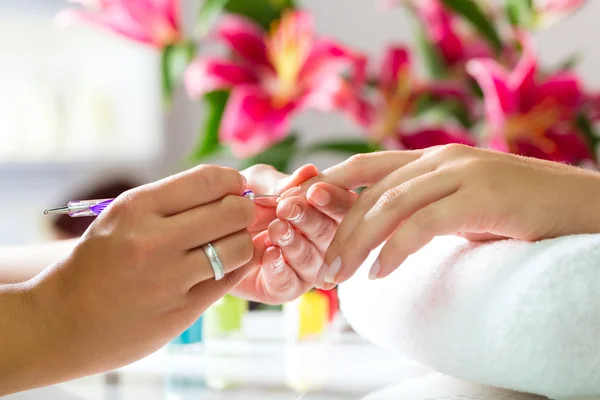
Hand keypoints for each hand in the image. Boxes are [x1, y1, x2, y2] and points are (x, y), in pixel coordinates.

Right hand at [6, 166, 264, 392]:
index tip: (234, 188)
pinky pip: (229, 280)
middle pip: (233, 212)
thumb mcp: (121, 217)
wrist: (60, 322)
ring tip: (228, 244)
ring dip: (241, 242)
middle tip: (238, 216)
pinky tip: (222, 267)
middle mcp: (154, 241)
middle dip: (243, 210)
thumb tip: (229, 186)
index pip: (209, 180)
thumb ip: (170, 201)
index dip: (232, 181)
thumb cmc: (96, 263)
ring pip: (239, 247)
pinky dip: (234, 269)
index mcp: (137, 208)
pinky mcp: (182, 311)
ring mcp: (169, 279)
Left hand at [235, 164, 356, 302]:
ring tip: (274, 229)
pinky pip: (289, 282)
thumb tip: (308, 172)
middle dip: (308, 219)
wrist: (209, 233)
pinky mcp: (286, 288)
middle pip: (330, 233)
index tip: (314, 192)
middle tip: (286, 208)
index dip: (333, 200)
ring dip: (294, 243)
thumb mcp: (256, 183)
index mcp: (324, 211)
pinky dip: (279, 267)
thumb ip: (279, 181)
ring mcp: (306, 267)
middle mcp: (322, 240)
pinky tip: (268, 254)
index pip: (342, 206)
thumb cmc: (241, 201)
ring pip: (312, 259)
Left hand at [314, 145, 599, 286]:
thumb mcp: (461, 206)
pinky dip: (396, 250)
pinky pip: (424, 224)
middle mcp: (441, 159)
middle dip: (339, 227)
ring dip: (358, 242)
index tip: (303, 209)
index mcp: (432, 158)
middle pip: (372, 190)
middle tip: (321, 264)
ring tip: (339, 274)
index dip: (330, 183)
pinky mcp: (481, 194)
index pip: (367, 165)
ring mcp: (462, 172)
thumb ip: (425, 210)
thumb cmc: (519, 212)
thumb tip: (385, 235)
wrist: (582, 207)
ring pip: (390, 205)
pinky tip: (380, 273)